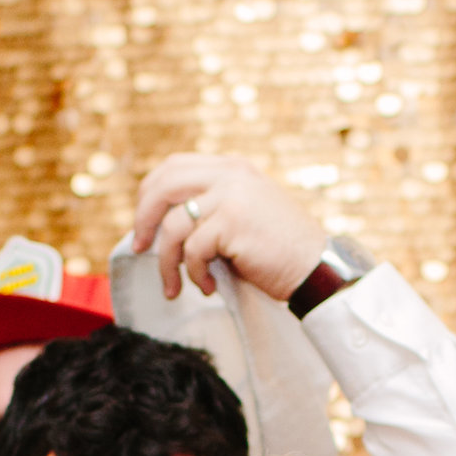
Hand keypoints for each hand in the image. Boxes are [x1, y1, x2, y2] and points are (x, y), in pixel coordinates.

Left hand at [129, 155, 326, 303]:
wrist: (317, 269)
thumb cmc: (279, 251)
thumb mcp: (243, 214)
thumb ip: (210, 207)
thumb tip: (162, 225)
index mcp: (232, 168)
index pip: (173, 167)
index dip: (150, 194)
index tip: (144, 224)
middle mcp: (230, 174)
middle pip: (163, 187)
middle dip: (143, 220)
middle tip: (139, 248)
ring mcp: (231, 196)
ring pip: (173, 226)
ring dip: (166, 263)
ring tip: (174, 287)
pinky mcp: (232, 222)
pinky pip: (192, 250)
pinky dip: (193, 274)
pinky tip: (207, 287)